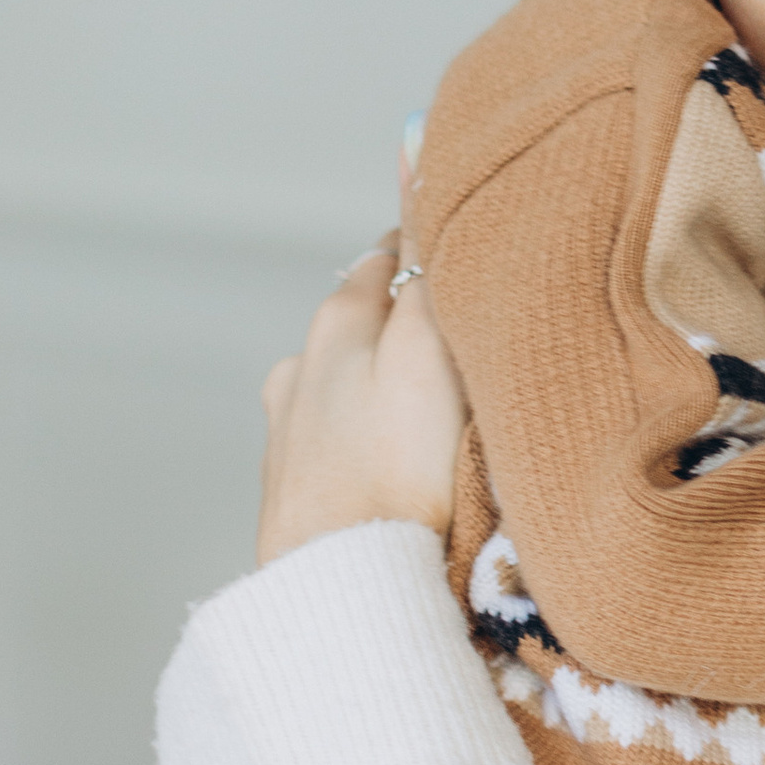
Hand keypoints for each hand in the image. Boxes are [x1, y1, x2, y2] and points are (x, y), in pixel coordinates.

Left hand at [256, 239, 468, 565]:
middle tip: (473, 343)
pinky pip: (342, 444)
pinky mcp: (294, 495)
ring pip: (349, 386)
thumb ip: (429, 269)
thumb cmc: (399, 474)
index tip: (475, 261)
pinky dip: (372, 442)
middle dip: (410, 324)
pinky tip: (402, 469)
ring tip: (442, 419)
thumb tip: (419, 170)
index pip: (391, 256)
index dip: (436, 253)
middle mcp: (297, 371)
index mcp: (334, 324)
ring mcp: (288, 435)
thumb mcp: (431, 352)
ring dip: (387, 389)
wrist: (345, 594)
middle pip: (365, 323)